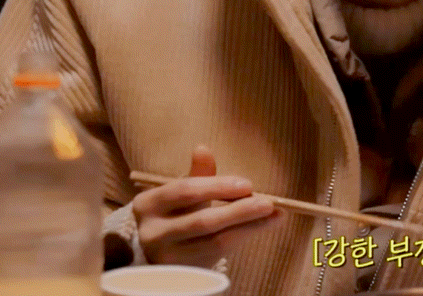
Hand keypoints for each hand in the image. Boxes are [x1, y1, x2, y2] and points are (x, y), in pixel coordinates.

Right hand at [132, 145, 279, 267]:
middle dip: (239, 210)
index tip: (248, 184)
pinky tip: (262, 226)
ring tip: (274, 214)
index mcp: (148, 204)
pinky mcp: (183, 274)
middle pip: (201, 221)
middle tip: (268, 202)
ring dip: (249, 226)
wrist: (165, 253)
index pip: (185, 191)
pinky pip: (220, 256)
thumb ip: (197, 174)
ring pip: (214, 241)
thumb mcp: (183, 194)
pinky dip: (244, 238)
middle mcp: (151, 233)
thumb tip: (202, 149)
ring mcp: (166, 257)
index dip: (217, 186)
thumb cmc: (177, 214)